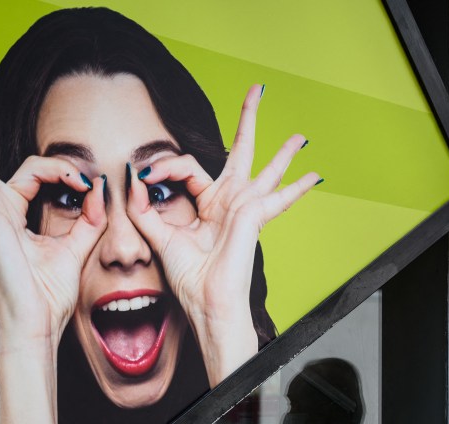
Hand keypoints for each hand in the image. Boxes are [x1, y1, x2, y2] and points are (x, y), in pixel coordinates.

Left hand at [125, 84, 318, 385]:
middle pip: (241, 153)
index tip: (145, 176)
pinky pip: (275, 197)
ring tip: (301, 136)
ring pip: (266, 169)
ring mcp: (246, 210)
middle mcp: (231, 204)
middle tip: (258, 90)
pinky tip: (314, 177)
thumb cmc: (192, 284)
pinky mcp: (253, 218)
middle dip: (248, 120)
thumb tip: (133, 178)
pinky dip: (296, 188)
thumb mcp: (160, 239)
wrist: (210, 309)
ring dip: (284, 151)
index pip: (189, 168)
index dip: (165, 167)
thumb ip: (146, 209)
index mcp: (210, 207)